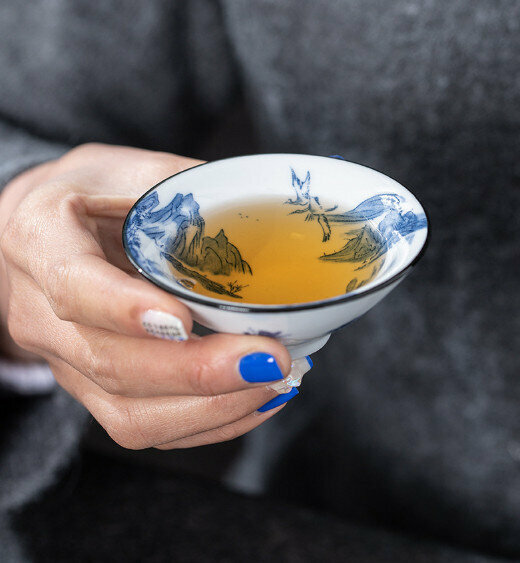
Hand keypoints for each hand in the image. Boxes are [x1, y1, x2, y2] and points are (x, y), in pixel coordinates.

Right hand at [0, 143, 294, 448]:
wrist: (43, 237)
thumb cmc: (92, 195)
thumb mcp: (128, 169)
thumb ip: (184, 189)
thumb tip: (266, 213)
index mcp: (41, 240)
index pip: (73, 285)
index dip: (125, 309)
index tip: (186, 321)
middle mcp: (41, 314)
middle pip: (112, 363)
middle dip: (198, 372)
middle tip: (270, 359)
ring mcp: (65, 361)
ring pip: (127, 413)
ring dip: (211, 407)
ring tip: (275, 382)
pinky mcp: (91, 389)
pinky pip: (142, 426)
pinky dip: (206, 423)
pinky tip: (254, 401)